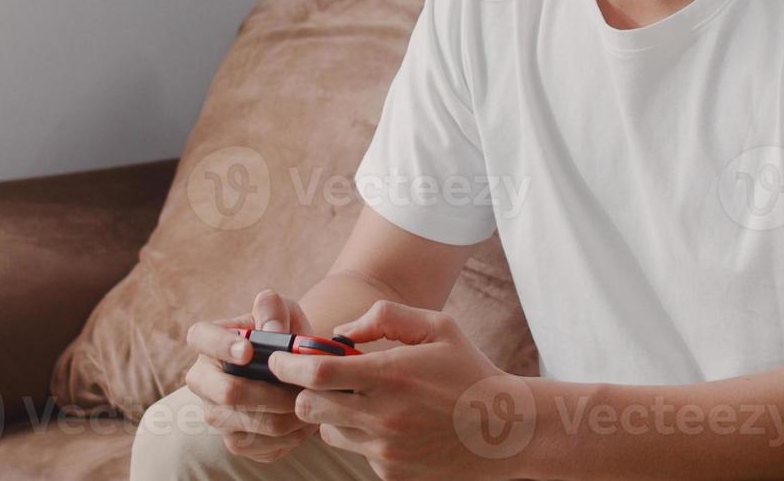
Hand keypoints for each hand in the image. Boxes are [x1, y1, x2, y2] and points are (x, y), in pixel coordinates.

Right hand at [182, 289, 321, 462]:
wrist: (291, 368)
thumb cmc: (282, 332)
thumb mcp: (281, 309)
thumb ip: (273, 309)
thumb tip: (272, 332)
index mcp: (207, 341)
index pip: (200, 338)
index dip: (221, 346)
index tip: (249, 351)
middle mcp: (202, 381)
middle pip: (228, 393)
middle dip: (271, 392)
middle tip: (302, 387)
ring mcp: (216, 415)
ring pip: (251, 424)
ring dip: (288, 415)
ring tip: (313, 402)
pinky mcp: (235, 441)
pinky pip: (264, 446)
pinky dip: (292, 436)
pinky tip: (307, 420)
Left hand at [272, 300, 527, 479]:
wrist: (506, 432)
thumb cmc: (469, 371)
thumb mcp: (438, 327)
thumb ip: (386, 317)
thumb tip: (341, 332)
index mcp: (392, 375)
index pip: (317, 374)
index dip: (288, 365)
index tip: (277, 358)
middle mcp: (384, 416)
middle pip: (309, 407)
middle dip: (303, 391)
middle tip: (318, 378)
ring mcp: (386, 450)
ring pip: (329, 430)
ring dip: (333, 413)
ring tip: (363, 400)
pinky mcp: (391, 473)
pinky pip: (357, 451)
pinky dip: (362, 435)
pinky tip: (393, 424)